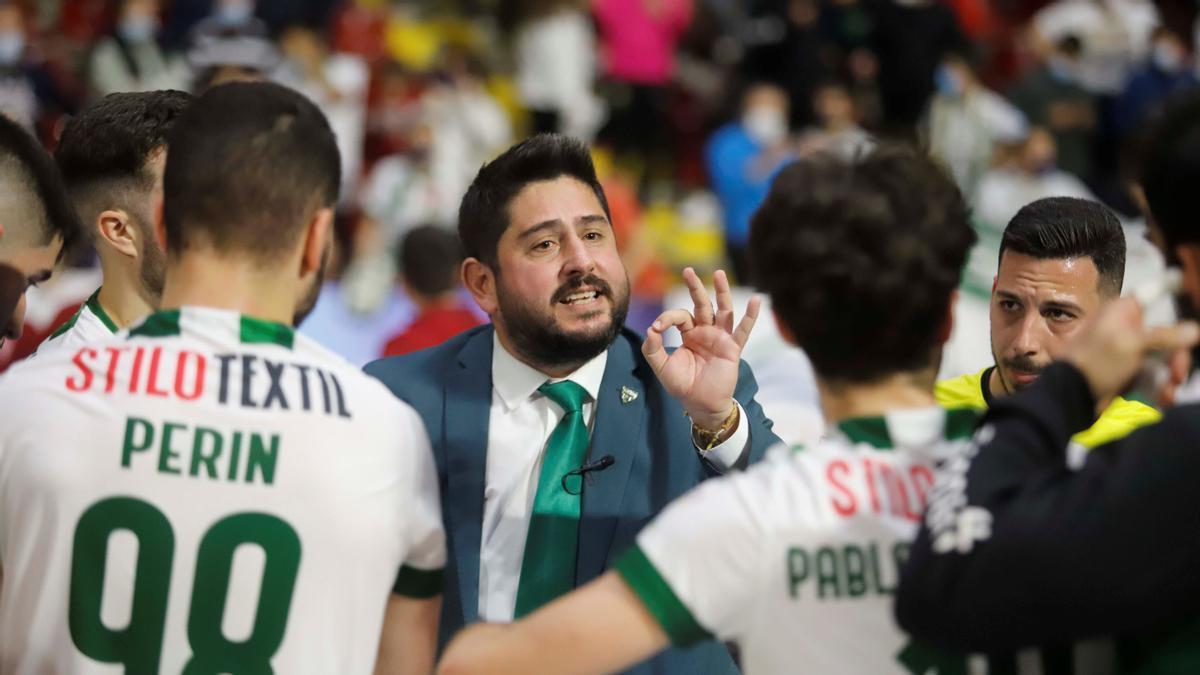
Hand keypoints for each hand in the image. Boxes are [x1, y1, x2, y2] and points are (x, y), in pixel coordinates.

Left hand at [642, 268, 760, 429]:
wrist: (701, 404)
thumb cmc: (683, 385)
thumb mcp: (662, 367)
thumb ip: (653, 349)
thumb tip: (651, 329)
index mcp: (689, 334)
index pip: (679, 316)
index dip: (667, 318)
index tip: (656, 328)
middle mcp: (706, 331)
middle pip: (702, 304)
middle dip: (695, 287)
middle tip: (687, 270)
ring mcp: (720, 338)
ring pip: (723, 310)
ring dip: (721, 292)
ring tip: (718, 274)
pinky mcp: (732, 348)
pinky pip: (743, 330)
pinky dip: (750, 316)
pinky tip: (757, 301)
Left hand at [1064, 297, 1199, 407]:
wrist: (1071, 395)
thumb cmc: (1095, 362)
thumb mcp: (1130, 344)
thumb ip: (1164, 337)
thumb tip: (1194, 329)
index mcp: (1121, 312)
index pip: (1150, 294)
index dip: (1167, 288)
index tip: (1181, 281)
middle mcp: (1125, 329)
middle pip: (1165, 336)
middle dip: (1175, 357)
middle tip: (1176, 375)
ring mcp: (1126, 352)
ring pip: (1160, 360)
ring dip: (1168, 378)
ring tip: (1166, 393)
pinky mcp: (1125, 373)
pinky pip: (1150, 377)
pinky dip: (1158, 388)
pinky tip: (1161, 399)